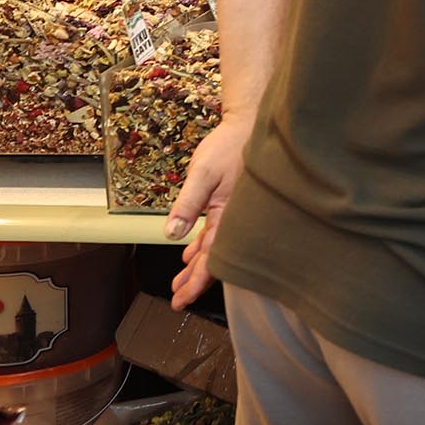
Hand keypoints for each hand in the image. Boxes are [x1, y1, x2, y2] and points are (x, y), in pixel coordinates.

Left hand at [167, 115, 252, 309]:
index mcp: (229, 216)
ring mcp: (234, 212)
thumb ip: (187, 205)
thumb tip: (172, 234)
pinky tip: (192, 251)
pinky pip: (218, 233)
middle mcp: (234, 219)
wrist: (251, 124)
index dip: (196, 282)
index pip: (212, 259)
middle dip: (195, 280)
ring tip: (181, 282)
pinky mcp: (232, 204)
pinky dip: (204, 245)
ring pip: (215, 247)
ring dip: (197, 265)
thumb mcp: (203, 174)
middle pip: (215, 258)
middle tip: (178, 299)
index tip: (182, 300)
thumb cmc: (229, 146)